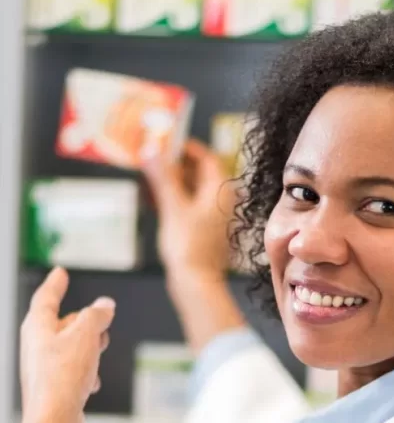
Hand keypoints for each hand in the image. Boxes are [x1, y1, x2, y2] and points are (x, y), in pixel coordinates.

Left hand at [18, 268, 115, 422]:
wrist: (53, 418)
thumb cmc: (62, 376)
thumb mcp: (85, 337)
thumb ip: (96, 316)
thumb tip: (105, 305)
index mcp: (37, 327)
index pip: (45, 297)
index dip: (55, 284)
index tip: (60, 273)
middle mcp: (35, 344)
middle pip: (60, 322)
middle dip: (83, 320)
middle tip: (101, 318)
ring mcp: (41, 365)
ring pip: (68, 347)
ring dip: (87, 346)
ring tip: (100, 349)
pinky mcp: (51, 384)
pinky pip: (70, 369)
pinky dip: (84, 371)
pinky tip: (92, 382)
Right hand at [145, 139, 236, 284]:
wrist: (196, 282)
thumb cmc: (189, 246)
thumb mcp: (173, 206)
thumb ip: (163, 176)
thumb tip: (151, 150)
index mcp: (220, 191)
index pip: (207, 158)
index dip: (186, 146)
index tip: (165, 139)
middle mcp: (220, 202)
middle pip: (197, 172)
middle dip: (173, 162)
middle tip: (149, 153)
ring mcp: (212, 216)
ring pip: (190, 189)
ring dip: (169, 179)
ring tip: (145, 172)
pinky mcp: (202, 229)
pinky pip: (186, 205)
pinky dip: (171, 197)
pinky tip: (151, 196)